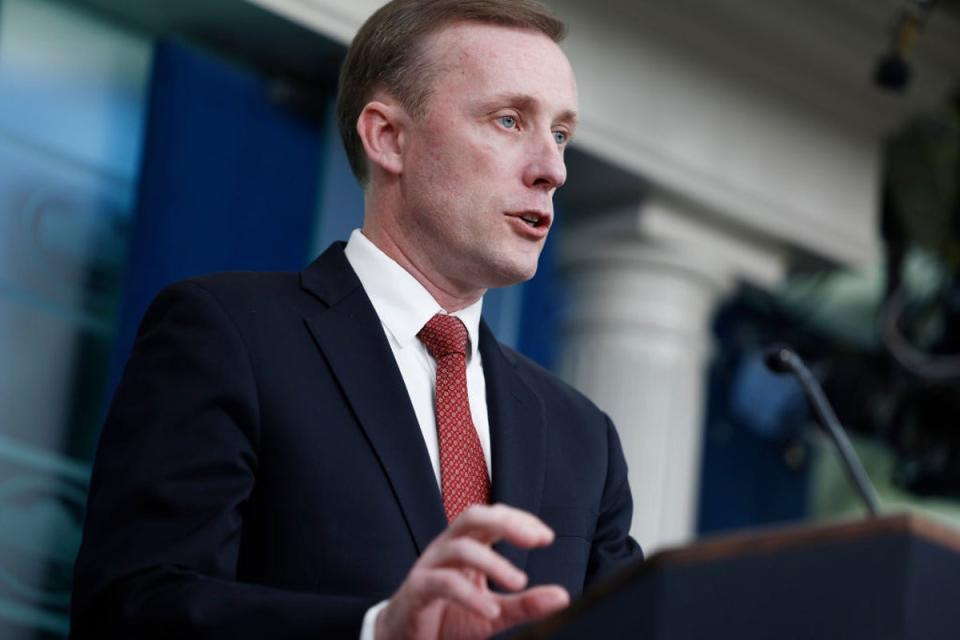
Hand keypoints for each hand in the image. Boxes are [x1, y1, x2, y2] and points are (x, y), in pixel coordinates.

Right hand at [374, 503, 569, 639]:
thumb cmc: (447, 620)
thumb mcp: (494, 613)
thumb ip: (525, 603)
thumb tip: (564, 596)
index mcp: (465, 546)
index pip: (492, 517)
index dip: (520, 520)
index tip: (547, 537)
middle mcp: (446, 549)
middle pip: (472, 516)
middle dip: (506, 522)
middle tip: (536, 540)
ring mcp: (429, 566)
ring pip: (460, 547)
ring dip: (494, 562)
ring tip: (519, 582)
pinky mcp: (417, 590)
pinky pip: (443, 583)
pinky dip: (469, 596)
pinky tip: (489, 611)